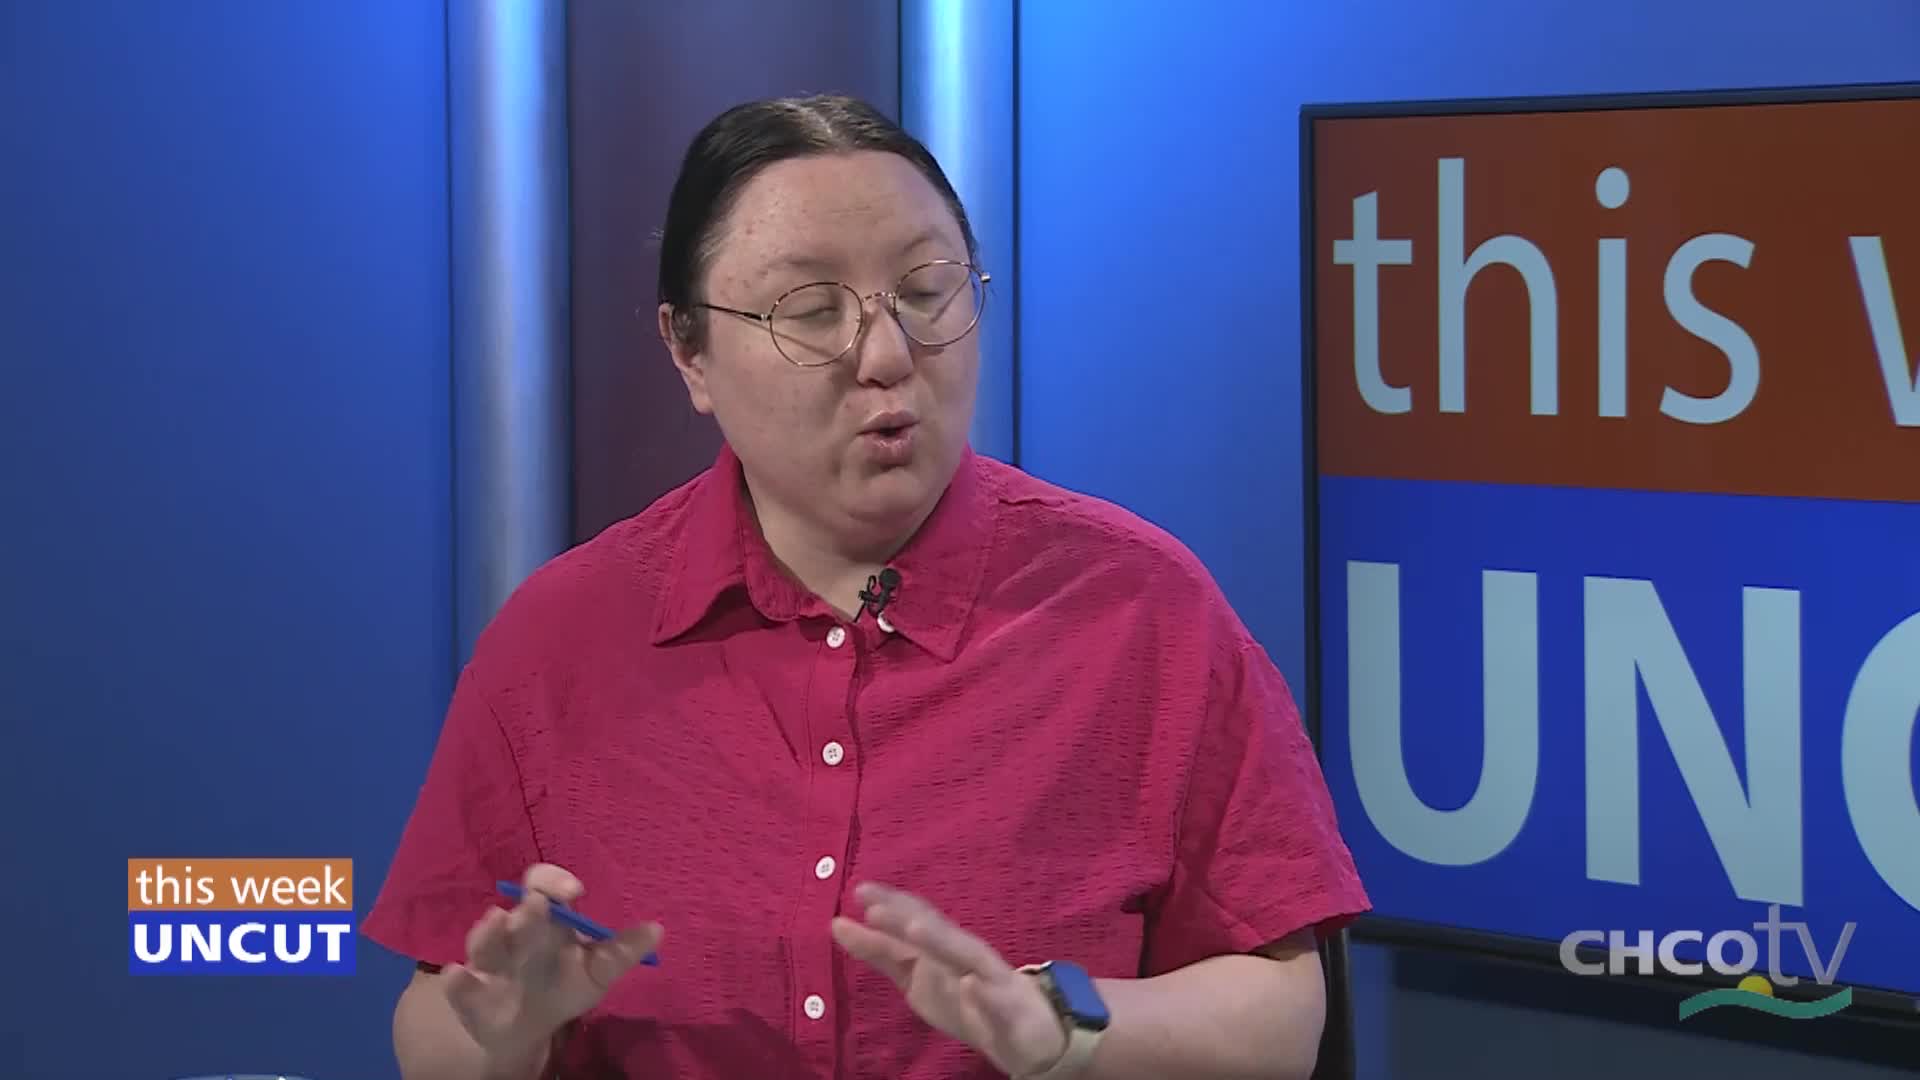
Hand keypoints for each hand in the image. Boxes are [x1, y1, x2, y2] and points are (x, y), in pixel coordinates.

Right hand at [441, 863, 662, 1064]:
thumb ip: (622, 951)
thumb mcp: (597, 971)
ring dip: (487, 933)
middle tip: (536, 907)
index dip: (554, 881)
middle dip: (526, 911)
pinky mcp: (468, 992)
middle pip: (516, 913)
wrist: (527, 1029)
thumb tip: (658, 930)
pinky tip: (459, 975)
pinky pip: (457, 984)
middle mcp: (514, 933)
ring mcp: (488, 961)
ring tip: (496, 923)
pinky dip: (457, 981)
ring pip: (482, 940)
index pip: (544, 885)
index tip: (572, 890)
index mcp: (546, 920)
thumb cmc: (564, 986)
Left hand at [832, 882, 1067, 1077]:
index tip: (858, 890)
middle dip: (909, 917)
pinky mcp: (1011, 1013)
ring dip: (942, 941)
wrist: (1033, 1036)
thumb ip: (881, 953)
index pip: (917, 919)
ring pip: (967, 957)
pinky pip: (999, 1004)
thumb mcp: (917, 978)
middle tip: (875, 904)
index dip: (890, 905)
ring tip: (914, 928)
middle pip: (938, 931)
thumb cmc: (970, 999)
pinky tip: (972, 985)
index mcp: (945, 949)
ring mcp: (993, 982)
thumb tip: (837, 925)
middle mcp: (968, 957)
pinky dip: (986, 995)